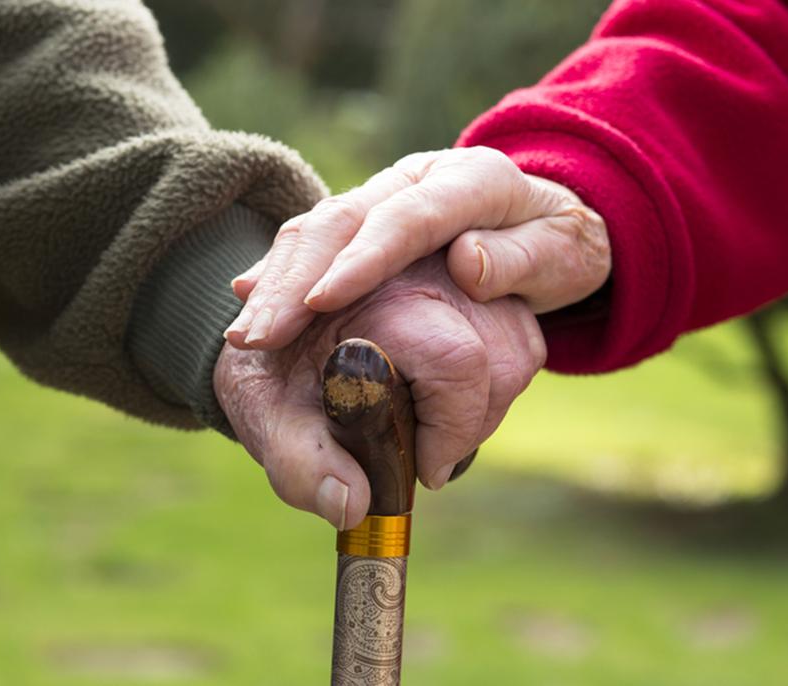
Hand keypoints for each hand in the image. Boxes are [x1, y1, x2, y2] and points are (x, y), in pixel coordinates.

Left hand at [214, 255, 545, 529]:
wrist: (273, 325)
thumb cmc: (271, 369)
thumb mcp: (263, 415)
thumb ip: (300, 463)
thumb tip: (353, 505)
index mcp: (371, 292)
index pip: (456, 359)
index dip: (451, 428)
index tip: (424, 471)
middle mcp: (423, 268)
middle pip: (501, 357)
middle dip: (468, 424)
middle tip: (427, 458)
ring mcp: (457, 272)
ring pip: (519, 350)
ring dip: (486, 407)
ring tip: (433, 430)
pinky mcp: (478, 284)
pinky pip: (524, 340)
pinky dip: (498, 385)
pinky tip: (450, 402)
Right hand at [223, 146, 609, 350]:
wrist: (549, 220)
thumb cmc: (562, 245)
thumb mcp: (567, 253)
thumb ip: (524, 257)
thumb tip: (468, 263)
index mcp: (472, 180)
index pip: (409, 216)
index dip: (362, 258)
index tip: (322, 302)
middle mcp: (418, 179)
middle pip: (345, 219)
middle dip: (297, 277)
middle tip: (259, 334)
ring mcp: (386, 195)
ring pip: (319, 228)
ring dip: (278, 280)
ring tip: (247, 331)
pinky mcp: (365, 221)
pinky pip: (314, 242)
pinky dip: (281, 273)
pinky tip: (250, 304)